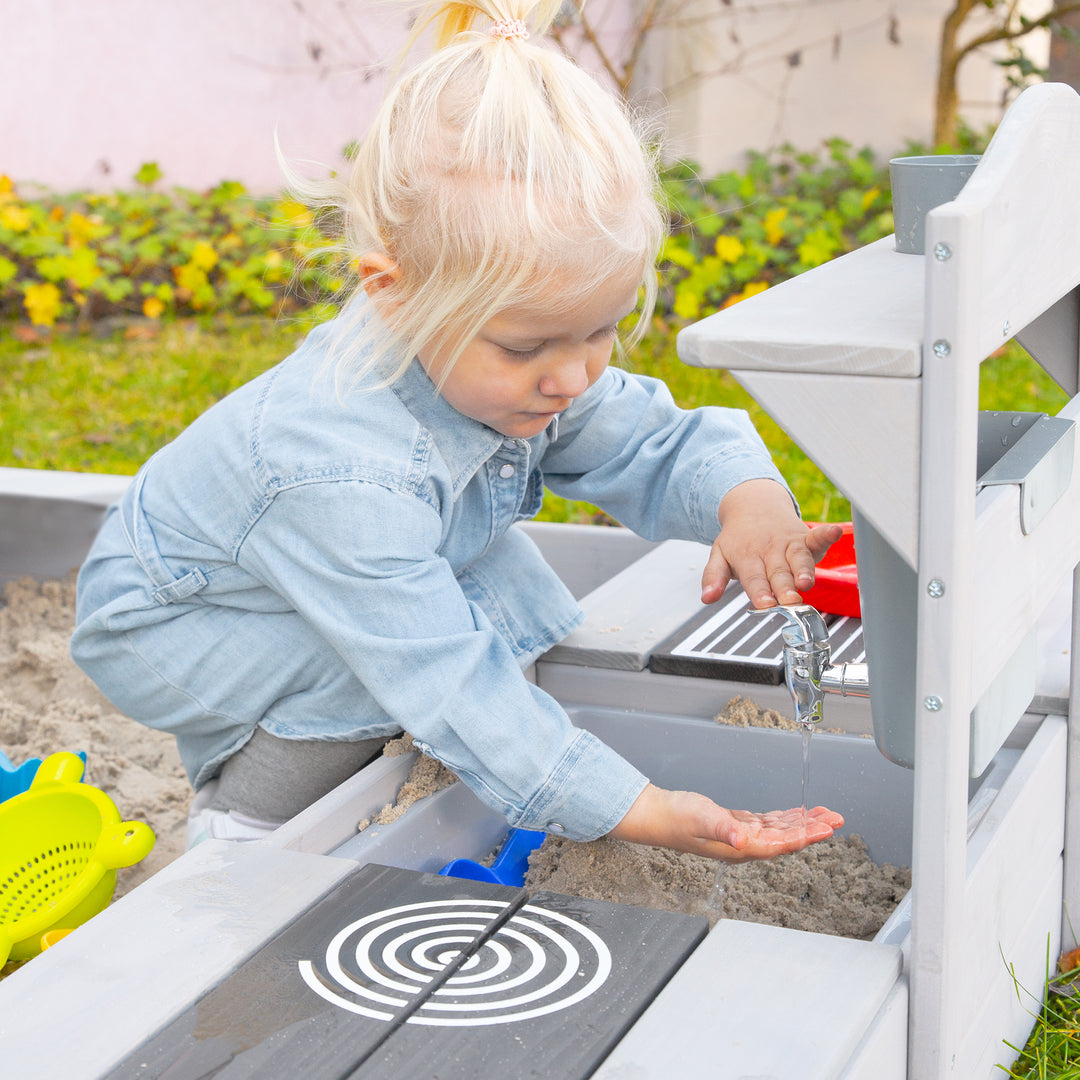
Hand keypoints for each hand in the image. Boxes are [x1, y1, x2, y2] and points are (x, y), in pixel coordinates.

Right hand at [608, 783, 843, 862]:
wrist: (658, 815)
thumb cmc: (676, 819)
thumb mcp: (700, 819)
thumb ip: (722, 827)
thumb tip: (741, 836)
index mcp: (741, 847)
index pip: (782, 844)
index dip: (806, 835)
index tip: (827, 828)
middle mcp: (745, 844)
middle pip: (788, 838)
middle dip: (813, 827)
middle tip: (837, 818)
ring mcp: (741, 835)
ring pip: (780, 830)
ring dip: (802, 821)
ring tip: (824, 814)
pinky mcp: (736, 825)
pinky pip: (768, 823)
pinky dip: (784, 817)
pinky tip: (795, 813)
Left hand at [701, 479, 842, 608]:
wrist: (753, 505)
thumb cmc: (738, 537)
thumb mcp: (719, 555)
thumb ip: (714, 577)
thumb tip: (707, 597)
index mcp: (747, 556)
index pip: (754, 578)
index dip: (760, 592)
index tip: (765, 604)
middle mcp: (770, 550)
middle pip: (778, 572)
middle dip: (784, 587)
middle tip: (789, 601)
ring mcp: (789, 544)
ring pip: (798, 558)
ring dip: (804, 570)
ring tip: (807, 582)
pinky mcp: (805, 538)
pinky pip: (817, 536)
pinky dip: (827, 534)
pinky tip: (835, 532)